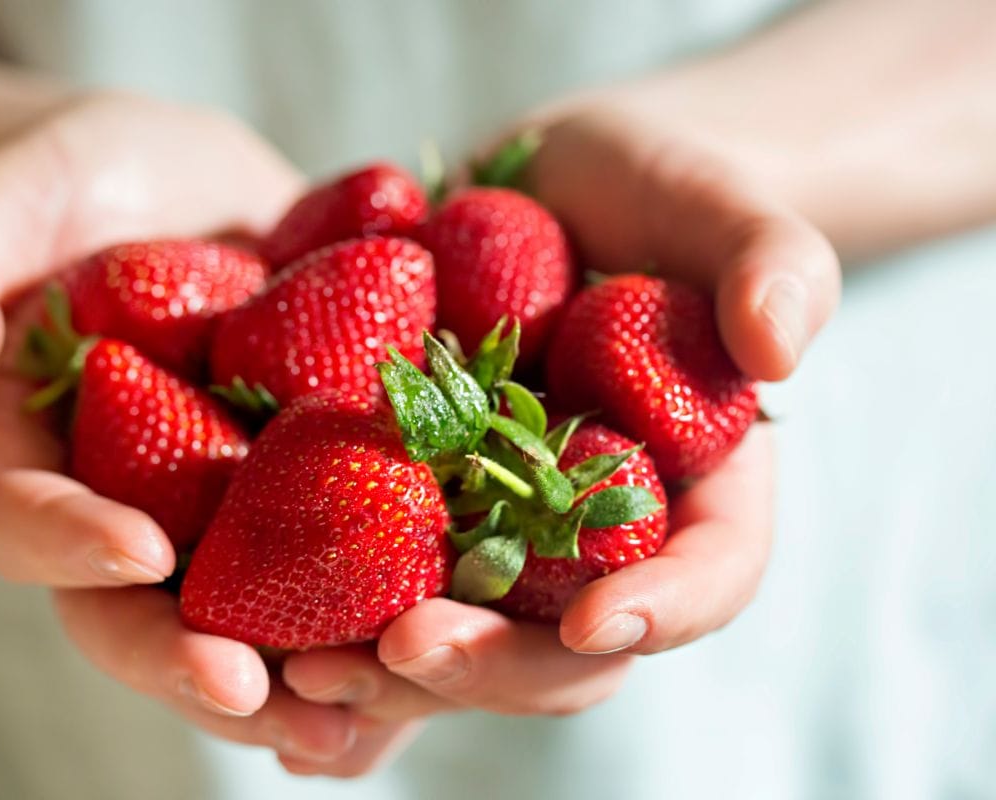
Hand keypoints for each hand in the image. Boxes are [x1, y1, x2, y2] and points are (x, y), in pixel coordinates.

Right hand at [0, 92, 407, 765]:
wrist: (180, 192)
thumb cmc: (73, 186)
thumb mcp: (7, 195)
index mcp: (30, 458)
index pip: (25, 519)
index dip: (71, 544)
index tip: (139, 553)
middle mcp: (123, 510)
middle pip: (141, 615)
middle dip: (197, 664)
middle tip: (259, 696)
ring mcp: (218, 514)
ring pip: (246, 622)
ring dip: (299, 679)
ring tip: (361, 717)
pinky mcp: (304, 493)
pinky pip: (336, 569)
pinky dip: (378, 617)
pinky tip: (437, 649)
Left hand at [279, 99, 837, 773]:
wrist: (552, 189)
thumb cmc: (656, 196)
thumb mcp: (723, 209)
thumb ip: (771, 262)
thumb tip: (781, 345)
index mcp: (692, 492)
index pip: (707, 575)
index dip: (665, 610)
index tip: (601, 622)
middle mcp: (591, 539)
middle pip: (559, 644)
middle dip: (487, 667)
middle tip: (403, 653)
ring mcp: (496, 531)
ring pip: (457, 639)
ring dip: (384, 675)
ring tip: (302, 674)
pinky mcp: (413, 505)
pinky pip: (372, 587)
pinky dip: (319, 628)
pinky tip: (261, 654)